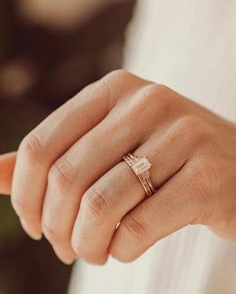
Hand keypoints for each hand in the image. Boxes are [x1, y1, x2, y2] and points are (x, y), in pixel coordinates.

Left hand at [2, 70, 235, 265]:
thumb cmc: (163, 157)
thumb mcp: (108, 143)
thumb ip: (52, 157)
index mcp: (115, 89)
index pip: (41, 145)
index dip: (25, 195)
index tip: (34, 223)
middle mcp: (147, 102)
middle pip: (66, 178)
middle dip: (54, 226)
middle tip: (64, 245)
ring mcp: (182, 136)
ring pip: (100, 205)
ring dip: (85, 243)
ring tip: (91, 251)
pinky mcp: (207, 177)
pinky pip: (138, 227)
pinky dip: (120, 250)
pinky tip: (123, 248)